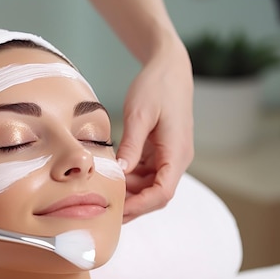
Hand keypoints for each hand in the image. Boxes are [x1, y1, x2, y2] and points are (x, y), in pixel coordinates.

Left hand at [116, 43, 193, 222]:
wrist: (169, 68)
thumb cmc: (157, 87)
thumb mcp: (140, 114)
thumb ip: (131, 145)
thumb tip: (120, 172)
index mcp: (177, 153)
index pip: (162, 193)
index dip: (140, 206)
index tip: (117, 211)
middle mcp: (177, 159)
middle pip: (156, 195)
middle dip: (132, 205)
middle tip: (102, 211)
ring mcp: (170, 157)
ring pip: (150, 186)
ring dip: (129, 192)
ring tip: (102, 194)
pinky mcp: (161, 152)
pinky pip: (146, 174)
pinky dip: (129, 179)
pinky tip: (111, 177)